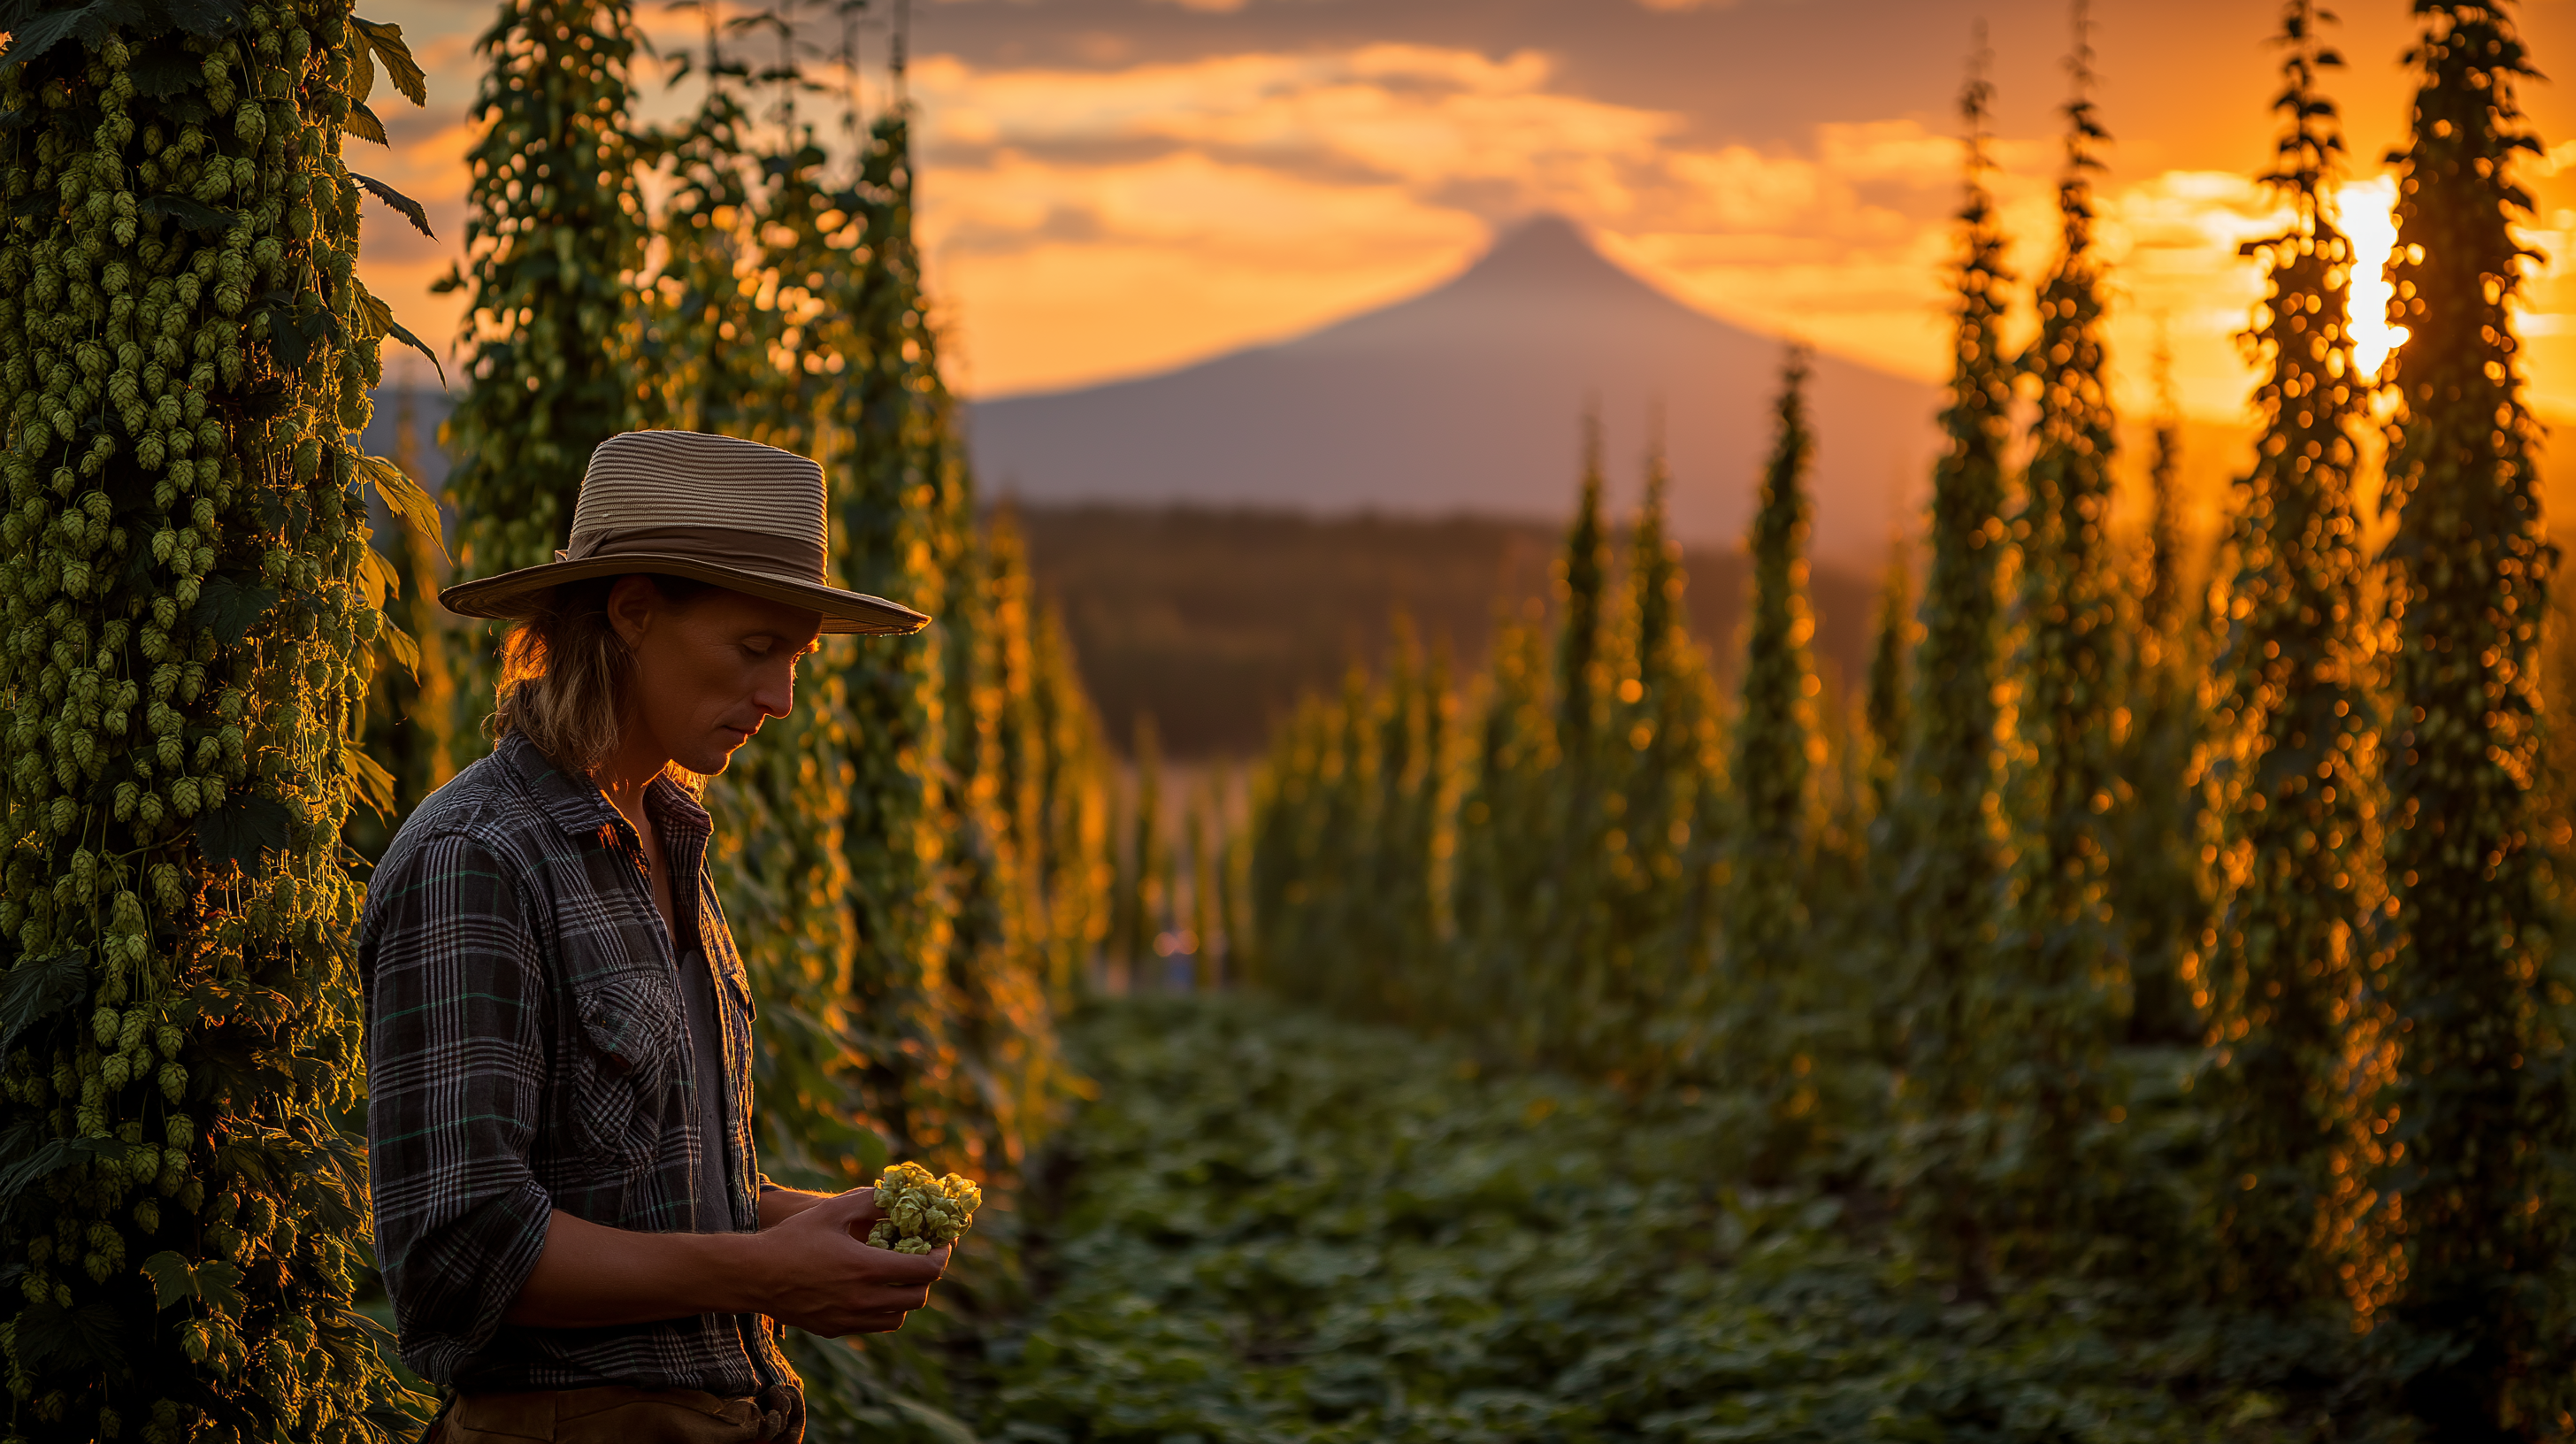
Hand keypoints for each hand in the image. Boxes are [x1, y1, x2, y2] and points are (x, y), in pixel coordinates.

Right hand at [753, 1187, 950, 1335]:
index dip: (942, 1255)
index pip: (926, 1270)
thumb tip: (901, 1198)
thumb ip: (871, 1201)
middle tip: (923, 1257)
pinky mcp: (836, 1329)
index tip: (942, 1243)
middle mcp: (864, 1300)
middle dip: (927, 1276)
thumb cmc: (794, 1237)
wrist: (755, 1275)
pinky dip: (884, 1310)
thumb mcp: (833, 1210)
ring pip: (899, 1316)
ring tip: (899, 1275)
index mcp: (867, 1268)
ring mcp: (850, 1319)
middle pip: (918, 1296)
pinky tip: (874, 1289)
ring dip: (907, 1296)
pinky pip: (875, 1325)